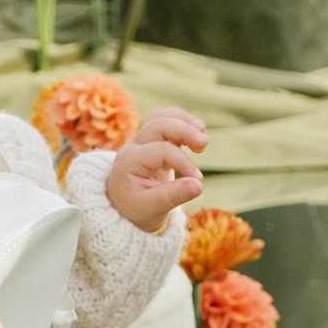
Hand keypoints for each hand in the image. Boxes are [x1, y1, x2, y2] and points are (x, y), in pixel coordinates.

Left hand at [103, 106, 207, 231]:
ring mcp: (142, 141)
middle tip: (204, 143)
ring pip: (161, 117)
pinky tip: (196, 135)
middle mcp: (134, 146)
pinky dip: (181, 123)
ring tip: (203, 133)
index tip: (198, 180)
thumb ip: (174, 196)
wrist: (123, 208)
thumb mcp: (152, 208)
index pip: (162, 151)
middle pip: (159, 124)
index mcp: (130, 162)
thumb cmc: (135, 209)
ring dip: (184, 121)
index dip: (184, 162)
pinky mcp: (153, 142)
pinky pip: (165, 122)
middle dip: (184, 130)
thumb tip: (198, 185)